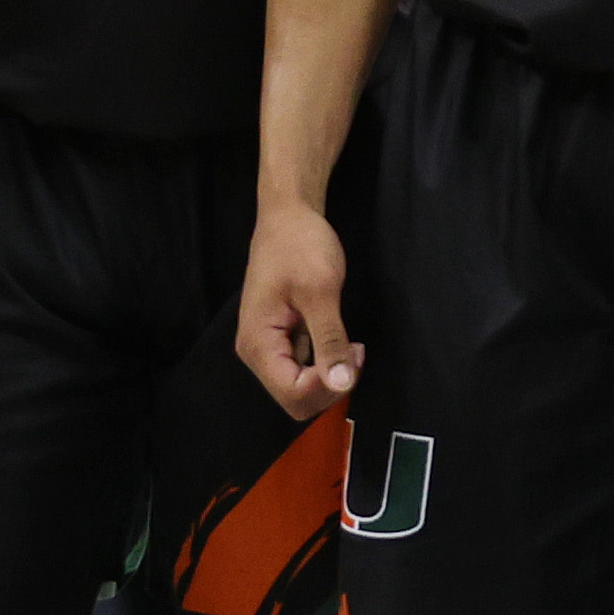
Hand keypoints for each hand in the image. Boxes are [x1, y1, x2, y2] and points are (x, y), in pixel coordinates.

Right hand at [237, 200, 362, 420]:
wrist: (288, 216)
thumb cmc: (301, 246)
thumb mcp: (320, 291)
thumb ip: (329, 340)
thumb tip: (341, 384)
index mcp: (258, 343)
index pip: (292, 394)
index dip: (326, 387)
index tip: (352, 355)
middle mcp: (257, 353)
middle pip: (295, 399)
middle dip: (330, 385)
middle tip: (356, 351)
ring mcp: (268, 347)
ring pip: (300, 388)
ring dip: (330, 376)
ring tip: (351, 345)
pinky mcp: (281, 340)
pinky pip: (302, 370)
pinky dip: (325, 365)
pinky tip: (341, 342)